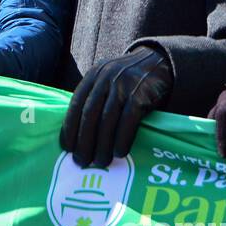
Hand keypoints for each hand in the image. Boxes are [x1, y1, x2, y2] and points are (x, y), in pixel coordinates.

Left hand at [60, 47, 171, 167]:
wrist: (159, 63)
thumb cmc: (128, 80)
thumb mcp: (107, 81)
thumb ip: (93, 98)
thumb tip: (78, 134)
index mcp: (93, 76)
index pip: (76, 104)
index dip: (69, 128)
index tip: (67, 148)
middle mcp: (105, 78)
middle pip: (90, 114)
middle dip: (84, 141)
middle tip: (82, 162)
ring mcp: (124, 85)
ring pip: (108, 120)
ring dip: (102, 145)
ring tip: (100, 162)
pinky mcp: (141, 94)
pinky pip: (128, 120)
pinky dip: (122, 139)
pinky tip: (119, 153)